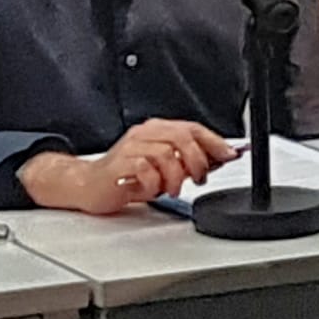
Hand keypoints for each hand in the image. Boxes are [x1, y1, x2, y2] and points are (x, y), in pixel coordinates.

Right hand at [18, 119, 237, 214]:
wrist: (88, 186)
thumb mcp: (163, 168)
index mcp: (157, 130)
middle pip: (183, 137)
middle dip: (198, 160)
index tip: (230, 154)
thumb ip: (187, 162)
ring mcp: (131, 147)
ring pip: (167, 153)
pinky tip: (153, 189)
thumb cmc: (125, 176)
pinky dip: (155, 182)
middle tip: (200, 178)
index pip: (192, 128)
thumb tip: (218, 160)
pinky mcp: (119, 164)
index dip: (215, 142)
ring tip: (172, 189)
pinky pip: (146, 169)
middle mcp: (145, 134)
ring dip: (176, 176)